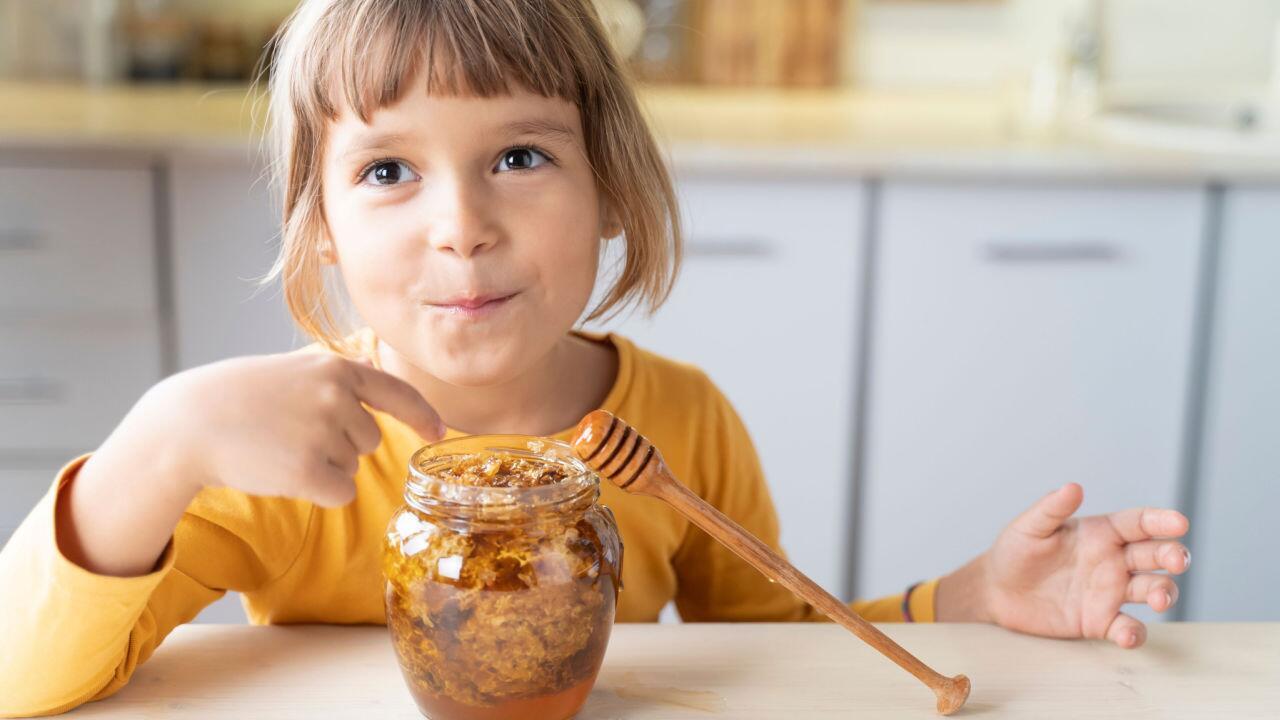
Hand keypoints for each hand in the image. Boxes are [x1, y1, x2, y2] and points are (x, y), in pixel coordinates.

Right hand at [156, 351, 444, 506]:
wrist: (190, 422)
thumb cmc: (238, 397)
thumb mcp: (292, 372)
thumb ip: (335, 380)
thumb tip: (373, 375)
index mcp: (337, 369)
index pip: (397, 392)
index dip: (422, 415)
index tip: (440, 432)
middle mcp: (338, 397)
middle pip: (369, 441)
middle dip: (339, 446)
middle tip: (290, 434)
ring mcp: (325, 433)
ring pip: (352, 468)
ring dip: (324, 467)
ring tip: (280, 448)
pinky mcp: (311, 470)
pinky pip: (342, 493)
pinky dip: (319, 492)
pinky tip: (283, 473)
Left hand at [942, 483, 1189, 648]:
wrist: (996, 590)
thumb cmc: (1014, 551)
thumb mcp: (1029, 527)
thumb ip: (1051, 508)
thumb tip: (1074, 487)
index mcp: (1100, 533)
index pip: (1139, 523)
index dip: (1161, 521)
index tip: (1180, 522)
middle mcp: (1113, 561)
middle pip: (1156, 555)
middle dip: (1173, 556)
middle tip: (1176, 560)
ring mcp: (1110, 592)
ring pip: (1152, 589)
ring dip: (1164, 593)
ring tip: (1159, 600)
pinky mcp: (1100, 621)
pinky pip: (1127, 627)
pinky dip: (1134, 633)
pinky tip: (1128, 636)